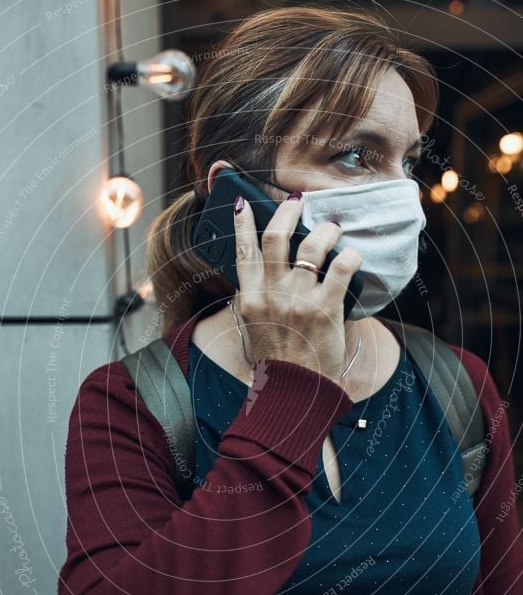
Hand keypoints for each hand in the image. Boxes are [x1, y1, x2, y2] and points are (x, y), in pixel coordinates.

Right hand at [232, 193, 362, 384]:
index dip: (242, 223)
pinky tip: (353, 254)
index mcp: (251, 298)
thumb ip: (256, 298)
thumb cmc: (277, 360)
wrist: (293, 392)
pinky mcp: (326, 309)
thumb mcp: (254, 328)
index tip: (243, 203)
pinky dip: (350, 254)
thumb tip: (263, 271)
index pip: (243, 250)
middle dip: (289, 211)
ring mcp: (299, 300)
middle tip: (299, 202)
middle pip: (277, 236)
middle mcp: (272, 294)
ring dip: (325, 230)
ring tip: (333, 228)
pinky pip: (342, 267)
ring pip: (312, 245)